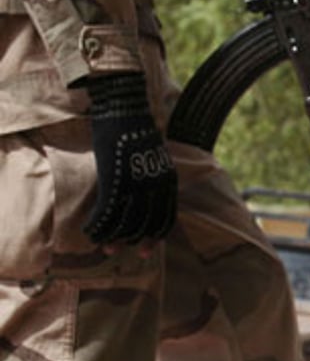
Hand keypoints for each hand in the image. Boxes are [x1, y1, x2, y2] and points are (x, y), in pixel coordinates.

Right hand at [84, 73, 177, 246]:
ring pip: (125, 223)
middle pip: (146, 225)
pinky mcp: (115, 180)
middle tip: (118, 252)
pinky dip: (99, 226)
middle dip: (132, 242)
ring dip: (113, 238)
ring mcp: (136, 184)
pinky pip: (107, 213)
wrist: (124, 109)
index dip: (155, 236)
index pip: (166, 218)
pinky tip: (90, 231)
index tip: (146, 249)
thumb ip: (153, 176)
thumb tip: (145, 194)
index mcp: (167, 180)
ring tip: (103, 246)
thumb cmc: (135, 129)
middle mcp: (155, 186)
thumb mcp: (153, 156)